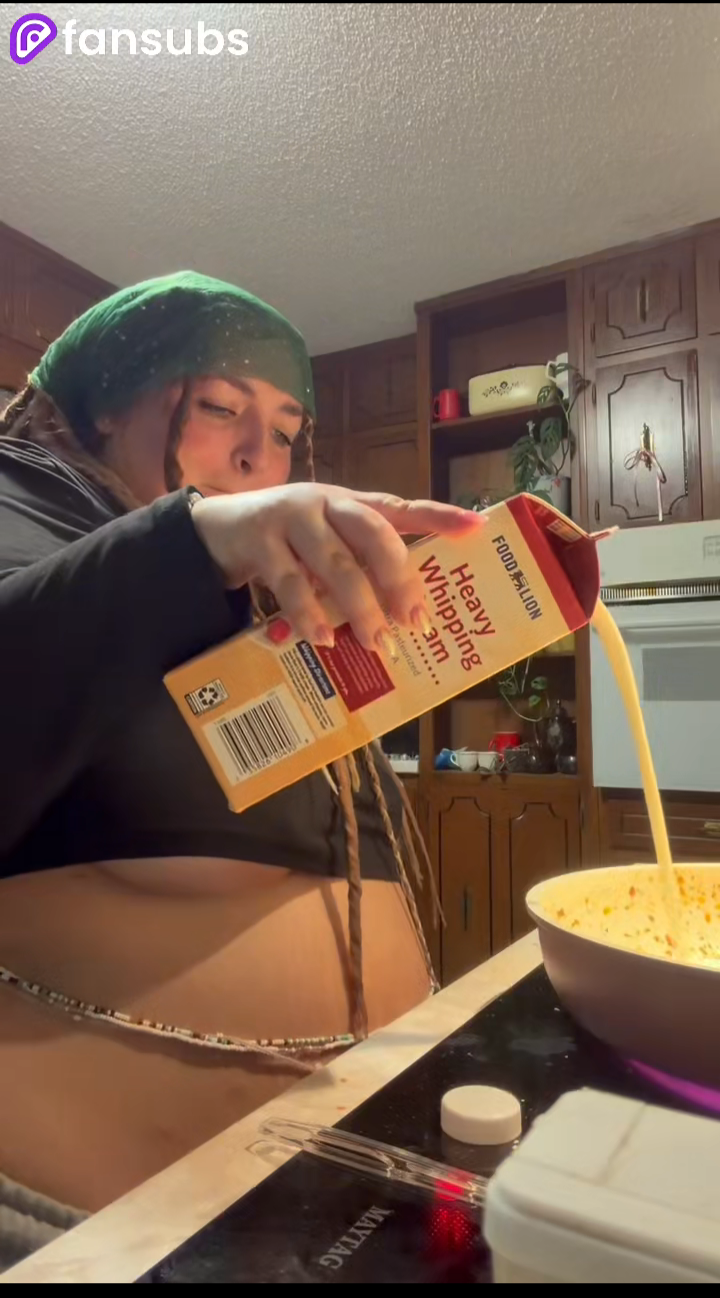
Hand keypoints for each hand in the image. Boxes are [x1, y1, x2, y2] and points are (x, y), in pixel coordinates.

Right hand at [190, 483, 482, 651]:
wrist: (216, 529)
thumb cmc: (288, 542)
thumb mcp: (326, 542)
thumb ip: (359, 565)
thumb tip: (405, 616)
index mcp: (350, 503)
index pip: (402, 507)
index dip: (439, 515)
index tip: (477, 527)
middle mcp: (326, 503)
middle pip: (373, 533)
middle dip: (398, 578)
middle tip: (416, 619)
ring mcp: (291, 518)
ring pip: (335, 562)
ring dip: (359, 605)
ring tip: (377, 641)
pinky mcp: (259, 540)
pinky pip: (290, 582)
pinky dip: (309, 614)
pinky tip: (323, 639)